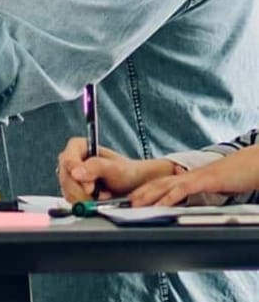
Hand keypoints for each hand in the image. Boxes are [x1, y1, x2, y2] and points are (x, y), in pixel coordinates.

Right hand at [57, 137, 177, 202]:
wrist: (134, 186)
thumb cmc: (126, 172)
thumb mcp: (115, 168)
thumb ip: (96, 167)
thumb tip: (75, 173)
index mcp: (78, 147)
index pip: (67, 159)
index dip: (75, 173)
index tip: (89, 186)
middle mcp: (71, 161)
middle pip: (66, 178)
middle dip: (83, 190)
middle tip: (102, 195)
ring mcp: (70, 177)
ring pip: (68, 191)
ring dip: (86, 198)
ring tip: (104, 196)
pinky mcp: (73, 191)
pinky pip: (72, 200)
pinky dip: (86, 204)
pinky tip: (98, 201)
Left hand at [128, 144, 258, 206]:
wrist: (250, 165)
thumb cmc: (234, 176)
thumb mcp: (211, 186)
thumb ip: (198, 191)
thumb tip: (188, 197)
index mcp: (187, 178)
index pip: (161, 184)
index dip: (145, 191)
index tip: (131, 199)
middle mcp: (187, 176)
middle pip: (157, 183)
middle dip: (139, 193)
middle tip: (124, 203)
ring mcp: (194, 177)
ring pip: (164, 186)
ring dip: (148, 196)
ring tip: (134, 205)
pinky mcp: (203, 181)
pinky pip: (182, 190)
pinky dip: (169, 198)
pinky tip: (160, 205)